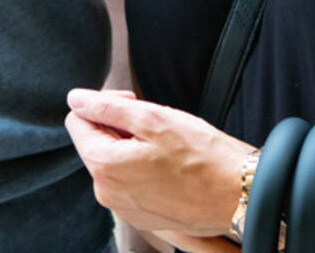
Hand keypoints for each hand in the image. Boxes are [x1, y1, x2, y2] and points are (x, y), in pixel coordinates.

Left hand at [64, 88, 251, 237]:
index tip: (134, 103)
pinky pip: (128, 183)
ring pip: (113, 162)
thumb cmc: (203, 156)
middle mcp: (107, 193)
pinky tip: (170, 165)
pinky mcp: (141, 216)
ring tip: (166, 145)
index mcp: (105, 166)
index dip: (104, 104)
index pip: (77, 121)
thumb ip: (108, 107)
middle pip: (95, 142)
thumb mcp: (154, 118)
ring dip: (132, 146)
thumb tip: (76, 99)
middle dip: (118, 126)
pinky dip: (142, 167)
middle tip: (155, 122)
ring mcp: (124, 208)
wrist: (238, 195)